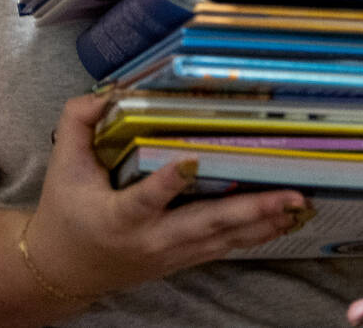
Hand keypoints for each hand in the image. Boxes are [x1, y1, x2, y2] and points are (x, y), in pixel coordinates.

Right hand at [21, 93, 312, 301]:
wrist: (64, 271)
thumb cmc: (65, 212)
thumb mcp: (64, 165)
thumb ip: (79, 121)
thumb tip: (110, 92)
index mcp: (118, 217)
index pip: (144, 199)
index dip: (167, 184)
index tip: (191, 162)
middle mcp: (151, 240)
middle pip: (204, 224)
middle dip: (249, 210)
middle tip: (288, 195)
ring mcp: (171, 253)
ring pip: (223, 239)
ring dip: (263, 222)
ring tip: (298, 204)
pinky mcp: (183, 258)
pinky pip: (224, 246)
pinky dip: (255, 233)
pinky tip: (283, 220)